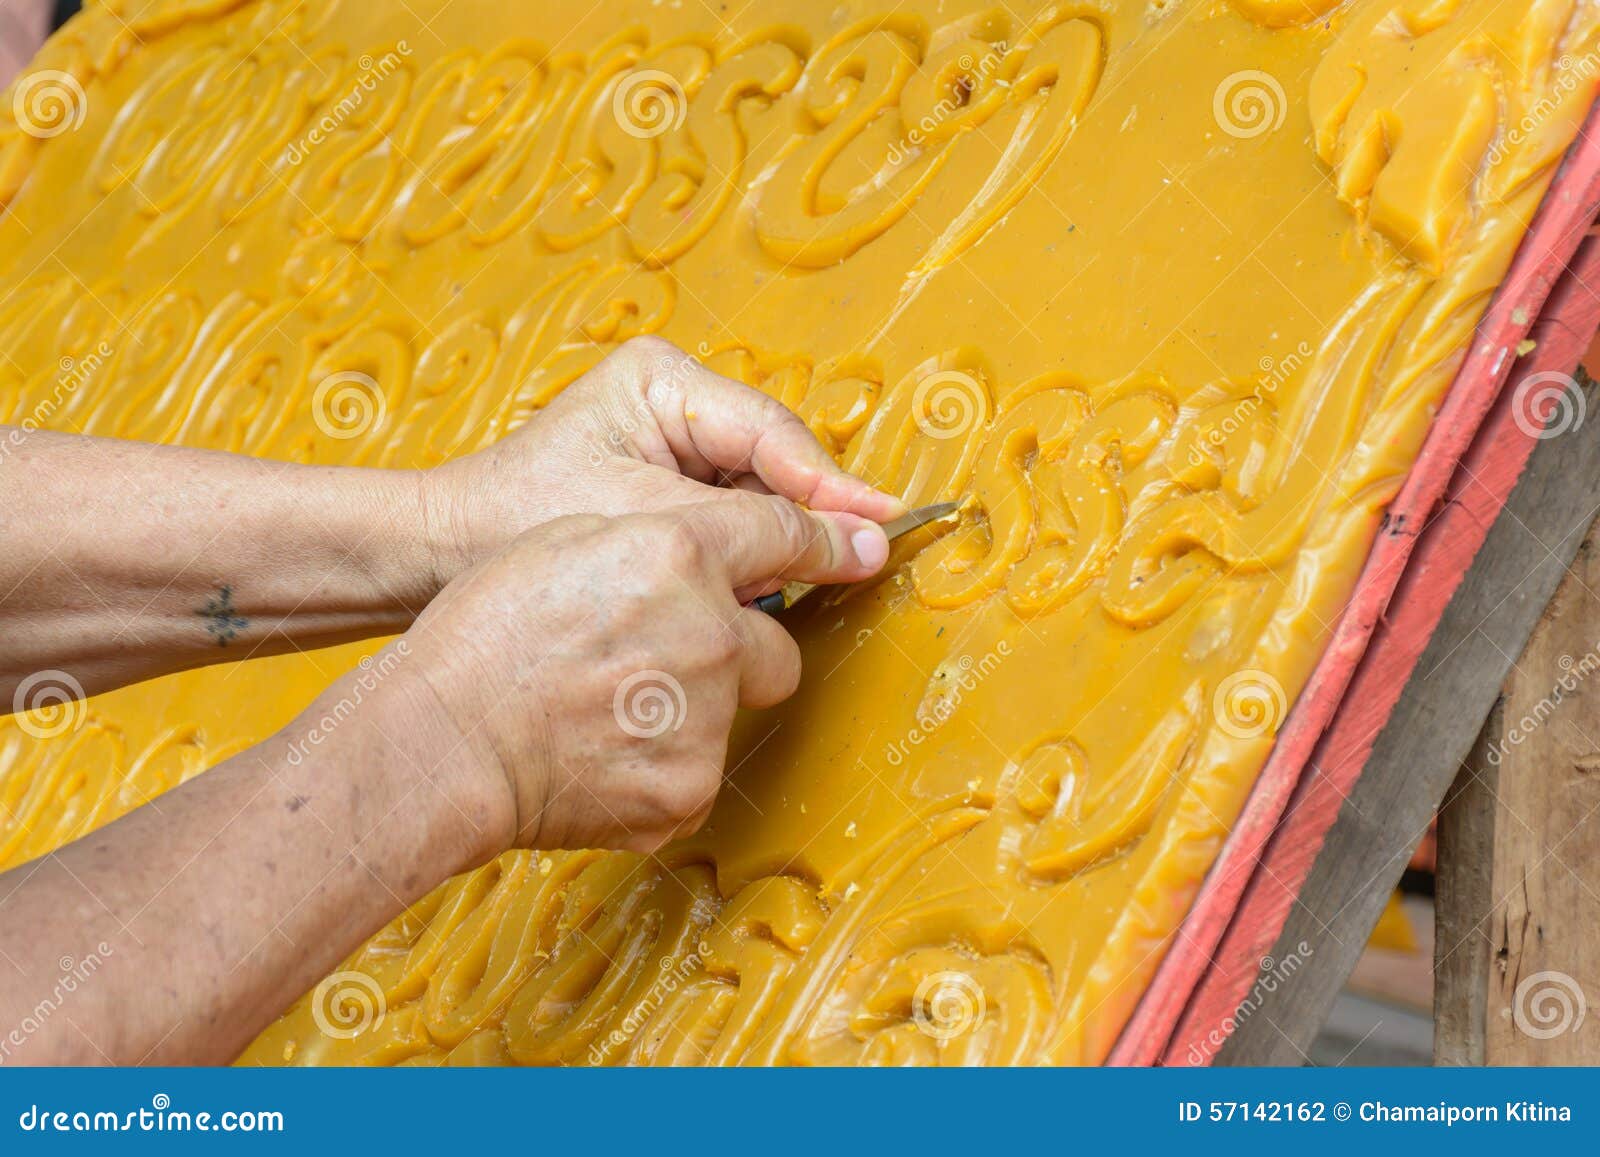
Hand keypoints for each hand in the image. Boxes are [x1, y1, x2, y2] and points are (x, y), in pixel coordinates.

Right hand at [397, 490, 887, 853]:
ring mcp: (707, 716)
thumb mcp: (566, 541)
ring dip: (694, 713)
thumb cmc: (483, 636)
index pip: (786, 536)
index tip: (860, 549)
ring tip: (606, 716)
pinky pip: (700, 771)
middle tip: (662, 667)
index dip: (828, 542)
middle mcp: (712, 631)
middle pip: (775, 645)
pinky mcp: (691, 789)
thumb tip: (705, 556)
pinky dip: (663, 769)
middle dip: (736, 656)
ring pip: (733, 713)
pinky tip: (601, 757)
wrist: (442, 739)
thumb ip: (655, 542)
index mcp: (677, 553)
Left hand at [419, 336, 904, 588]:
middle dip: (805, 515)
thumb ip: (752, 529)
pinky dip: (745, 556)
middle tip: (857, 562)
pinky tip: (757, 588)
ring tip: (802, 581)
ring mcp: (670, 441)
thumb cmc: (518, 518)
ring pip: (759, 493)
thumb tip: (857, 540)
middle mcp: (673, 400)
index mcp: (662, 379)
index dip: (828, 486)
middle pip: (774, 461)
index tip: (878, 526)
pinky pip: (730, 517)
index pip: (770, 432)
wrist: (440, 553)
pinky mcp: (665, 484)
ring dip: (776, 541)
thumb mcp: (647, 519)